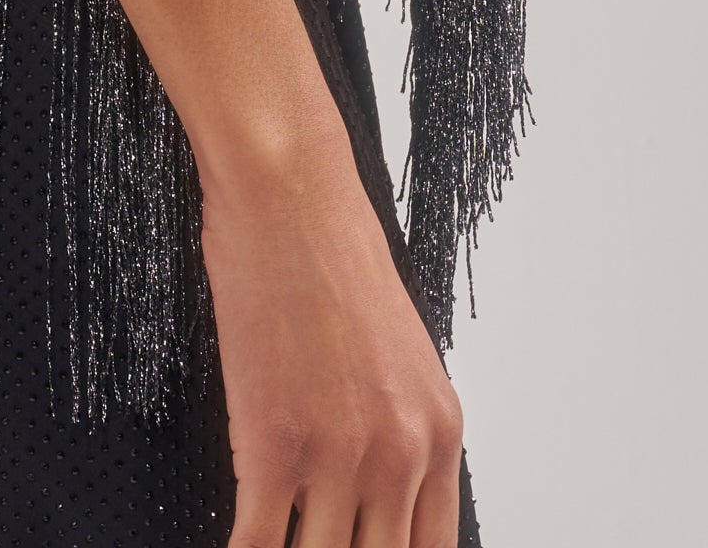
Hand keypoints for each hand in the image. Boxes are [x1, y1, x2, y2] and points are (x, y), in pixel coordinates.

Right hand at [203, 120, 463, 547]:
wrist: (289, 194)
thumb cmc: (332, 253)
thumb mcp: (399, 354)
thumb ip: (399, 431)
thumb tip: (377, 497)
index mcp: (439, 432)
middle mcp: (402, 454)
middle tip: (309, 545)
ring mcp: (340, 457)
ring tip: (268, 545)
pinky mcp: (275, 448)